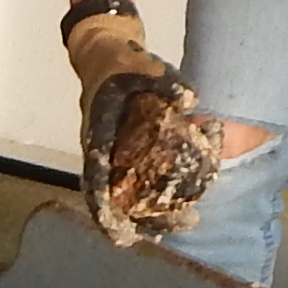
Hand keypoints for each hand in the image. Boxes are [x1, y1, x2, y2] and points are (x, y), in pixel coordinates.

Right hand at [65, 0, 215, 244]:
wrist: (102, 53)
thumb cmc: (120, 62)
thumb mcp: (144, 66)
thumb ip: (168, 83)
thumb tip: (192, 102)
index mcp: (98, 133)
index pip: (95, 180)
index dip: (104, 210)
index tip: (119, 232)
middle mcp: (98, 151)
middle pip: (108, 198)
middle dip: (133, 221)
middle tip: (165, 233)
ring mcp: (106, 154)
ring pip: (118, 194)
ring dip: (143, 215)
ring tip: (179, 223)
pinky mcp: (117, 153)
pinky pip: (127, 183)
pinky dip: (146, 199)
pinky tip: (172, 207)